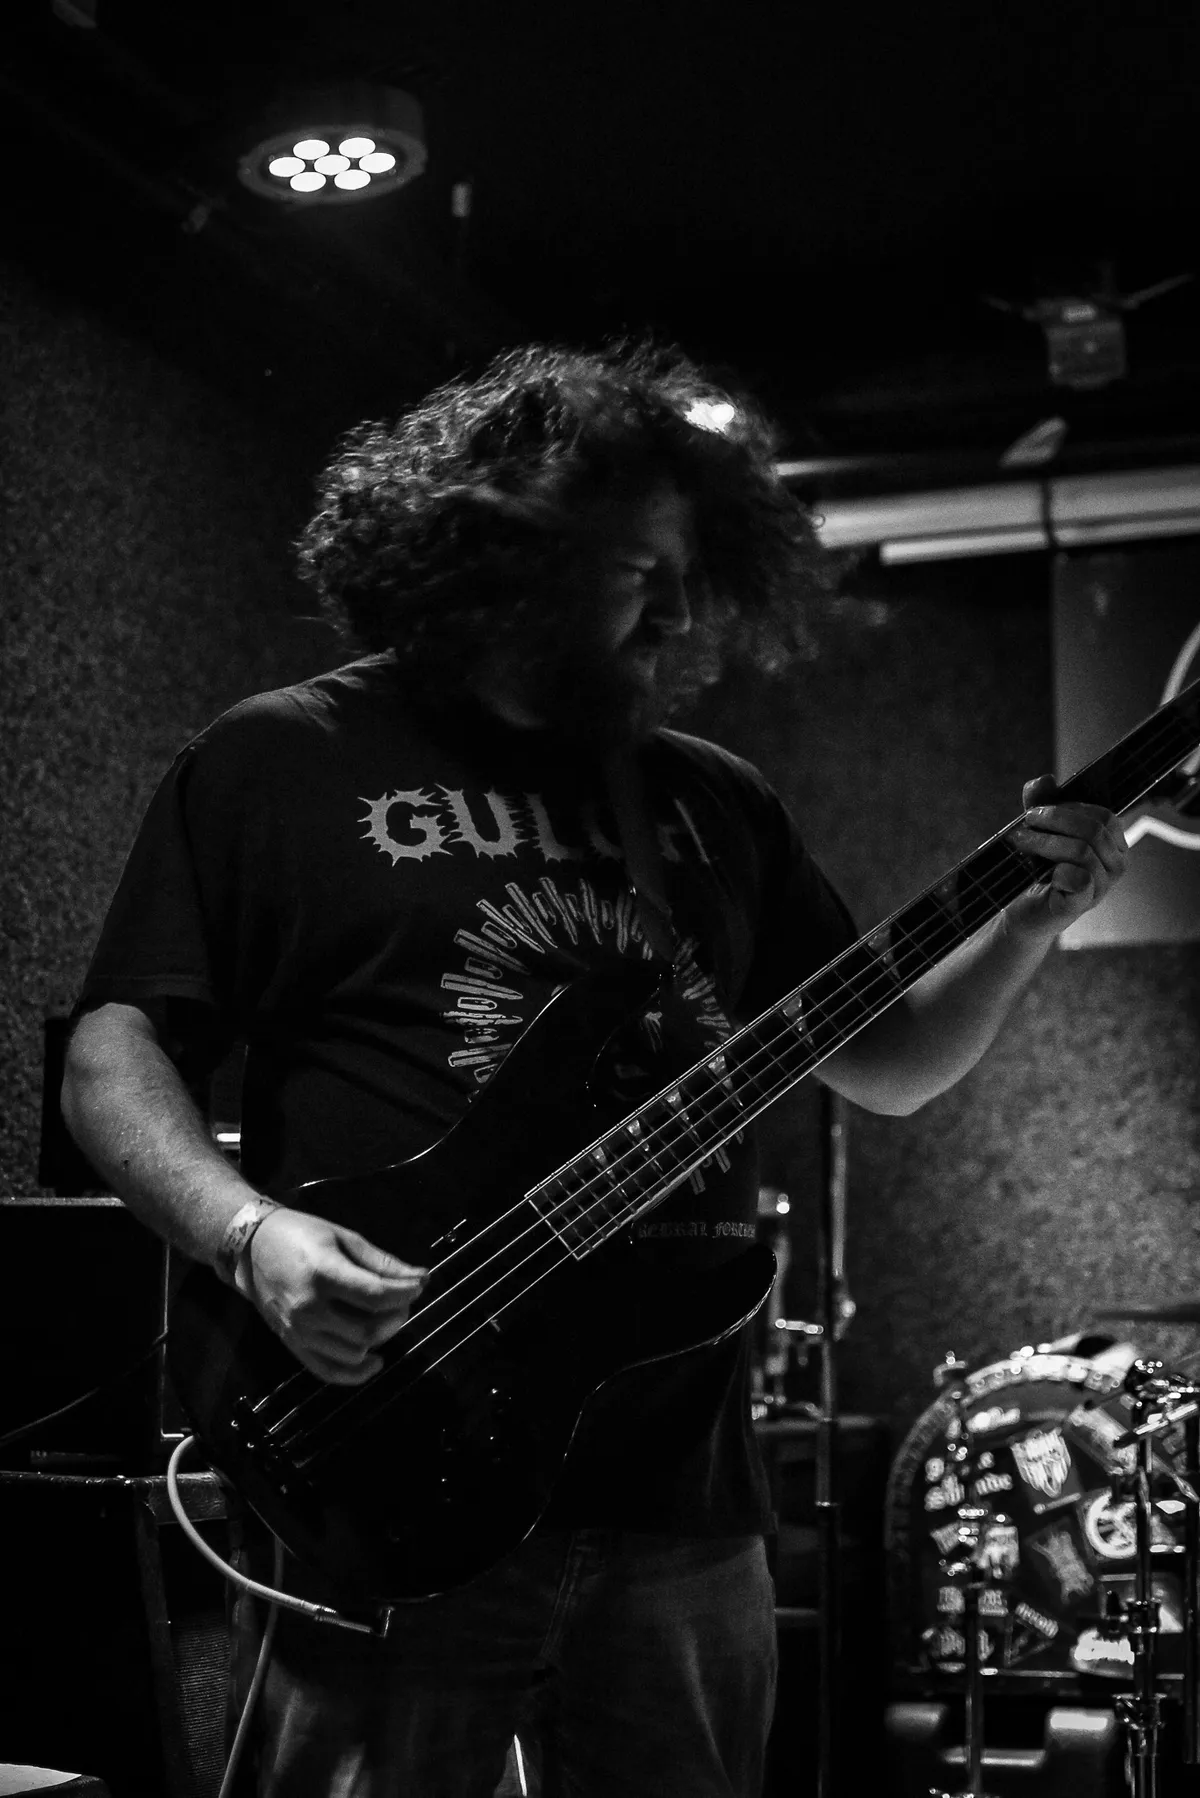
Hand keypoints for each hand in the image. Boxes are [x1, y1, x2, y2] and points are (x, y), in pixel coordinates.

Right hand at [243, 1208, 426, 1385]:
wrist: (251, 1248)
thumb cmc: (300, 1235)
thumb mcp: (343, 1237)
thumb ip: (382, 1262)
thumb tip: (420, 1277)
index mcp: (322, 1274)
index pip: (376, 1296)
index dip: (405, 1293)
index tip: (419, 1285)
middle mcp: (308, 1308)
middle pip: (368, 1329)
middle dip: (397, 1316)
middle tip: (403, 1300)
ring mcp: (298, 1331)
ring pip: (354, 1353)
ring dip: (380, 1339)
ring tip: (385, 1318)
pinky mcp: (292, 1344)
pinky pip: (327, 1371)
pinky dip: (355, 1374)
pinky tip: (374, 1360)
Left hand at [1005, 774, 1128, 936]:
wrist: (1020, 908)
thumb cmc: (1036, 867)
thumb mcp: (1038, 828)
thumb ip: (1042, 801)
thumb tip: (1046, 779)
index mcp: (1113, 845)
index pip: (1104, 816)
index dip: (1069, 808)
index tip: (1035, 811)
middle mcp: (1115, 866)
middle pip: (1094, 830)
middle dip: (1055, 820)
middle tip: (1025, 824)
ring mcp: (1101, 888)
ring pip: (1083, 851)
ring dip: (1045, 842)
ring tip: (1021, 843)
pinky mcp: (1080, 905)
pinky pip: (1079, 879)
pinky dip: (1056, 870)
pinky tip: (1042, 873)